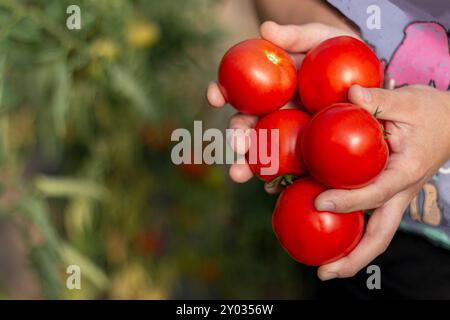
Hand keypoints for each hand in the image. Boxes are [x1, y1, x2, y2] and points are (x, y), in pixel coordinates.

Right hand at [206, 21, 358, 190]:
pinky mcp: (305, 153)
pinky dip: (277, 179)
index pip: (238, 90)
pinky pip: (288, 168)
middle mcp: (271, 113)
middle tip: (237, 144)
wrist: (368, 79)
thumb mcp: (323, 38)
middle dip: (236, 136)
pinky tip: (273, 187)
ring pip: (261, 151)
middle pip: (245, 126)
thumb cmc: (341, 53)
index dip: (222, 91)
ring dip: (246, 164)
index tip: (215, 94)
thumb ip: (296, 35)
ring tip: (240, 175)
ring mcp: (287, 135)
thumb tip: (265, 28)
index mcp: (268, 88)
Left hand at [316, 84, 449, 279]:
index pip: (376, 192)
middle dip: (354, 259)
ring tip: (320, 269)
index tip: (320, 203)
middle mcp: (398, 193)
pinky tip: (321, 230)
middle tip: (323, 273)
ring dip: (349, 254)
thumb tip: (350, 93)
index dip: (349, 200)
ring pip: (373, 234)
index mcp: (405, 172)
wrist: (449, 123)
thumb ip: (379, 99)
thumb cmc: (430, 113)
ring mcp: (392, 198)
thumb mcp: (407, 102)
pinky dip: (347, 231)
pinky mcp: (384, 194)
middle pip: (379, 235)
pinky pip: (366, 218)